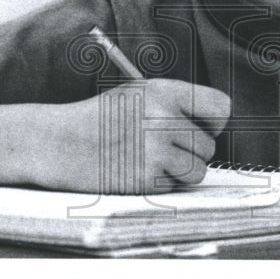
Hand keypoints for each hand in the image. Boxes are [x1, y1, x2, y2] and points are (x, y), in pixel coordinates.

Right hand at [28, 79, 230, 193]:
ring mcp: (155, 149)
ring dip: (181, 172)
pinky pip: (175, 187)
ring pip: (198, 171)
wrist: (59, 142)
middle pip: (209, 146)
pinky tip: (137, 170)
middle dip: (191, 152)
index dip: (214, 122)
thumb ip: (177, 104)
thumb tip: (216, 124)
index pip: (221, 107)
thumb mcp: (139, 93)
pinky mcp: (146, 178)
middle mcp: (163, 118)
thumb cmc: (102, 117)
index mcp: (164, 91)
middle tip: (161, 148)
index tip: (200, 127)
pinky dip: (162, 184)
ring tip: (152, 160)